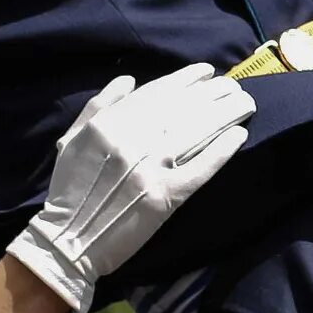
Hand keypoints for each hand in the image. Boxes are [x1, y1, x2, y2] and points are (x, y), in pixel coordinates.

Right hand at [8, 64, 254, 312]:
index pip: (156, 93)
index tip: (207, 72)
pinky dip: (221, 151)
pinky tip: (239, 136)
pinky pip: (199, 169)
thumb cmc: (70, 189)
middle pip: (181, 109)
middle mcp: (130, 141)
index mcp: (108, 124)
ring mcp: (149, 169)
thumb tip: (131, 79)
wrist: (69, 241)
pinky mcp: (164, 197)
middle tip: (235, 86)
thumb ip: (100, 104)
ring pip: (194, 132)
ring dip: (224, 114)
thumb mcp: (73, 138)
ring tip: (244, 103)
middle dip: (212, 93)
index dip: (185, 79)